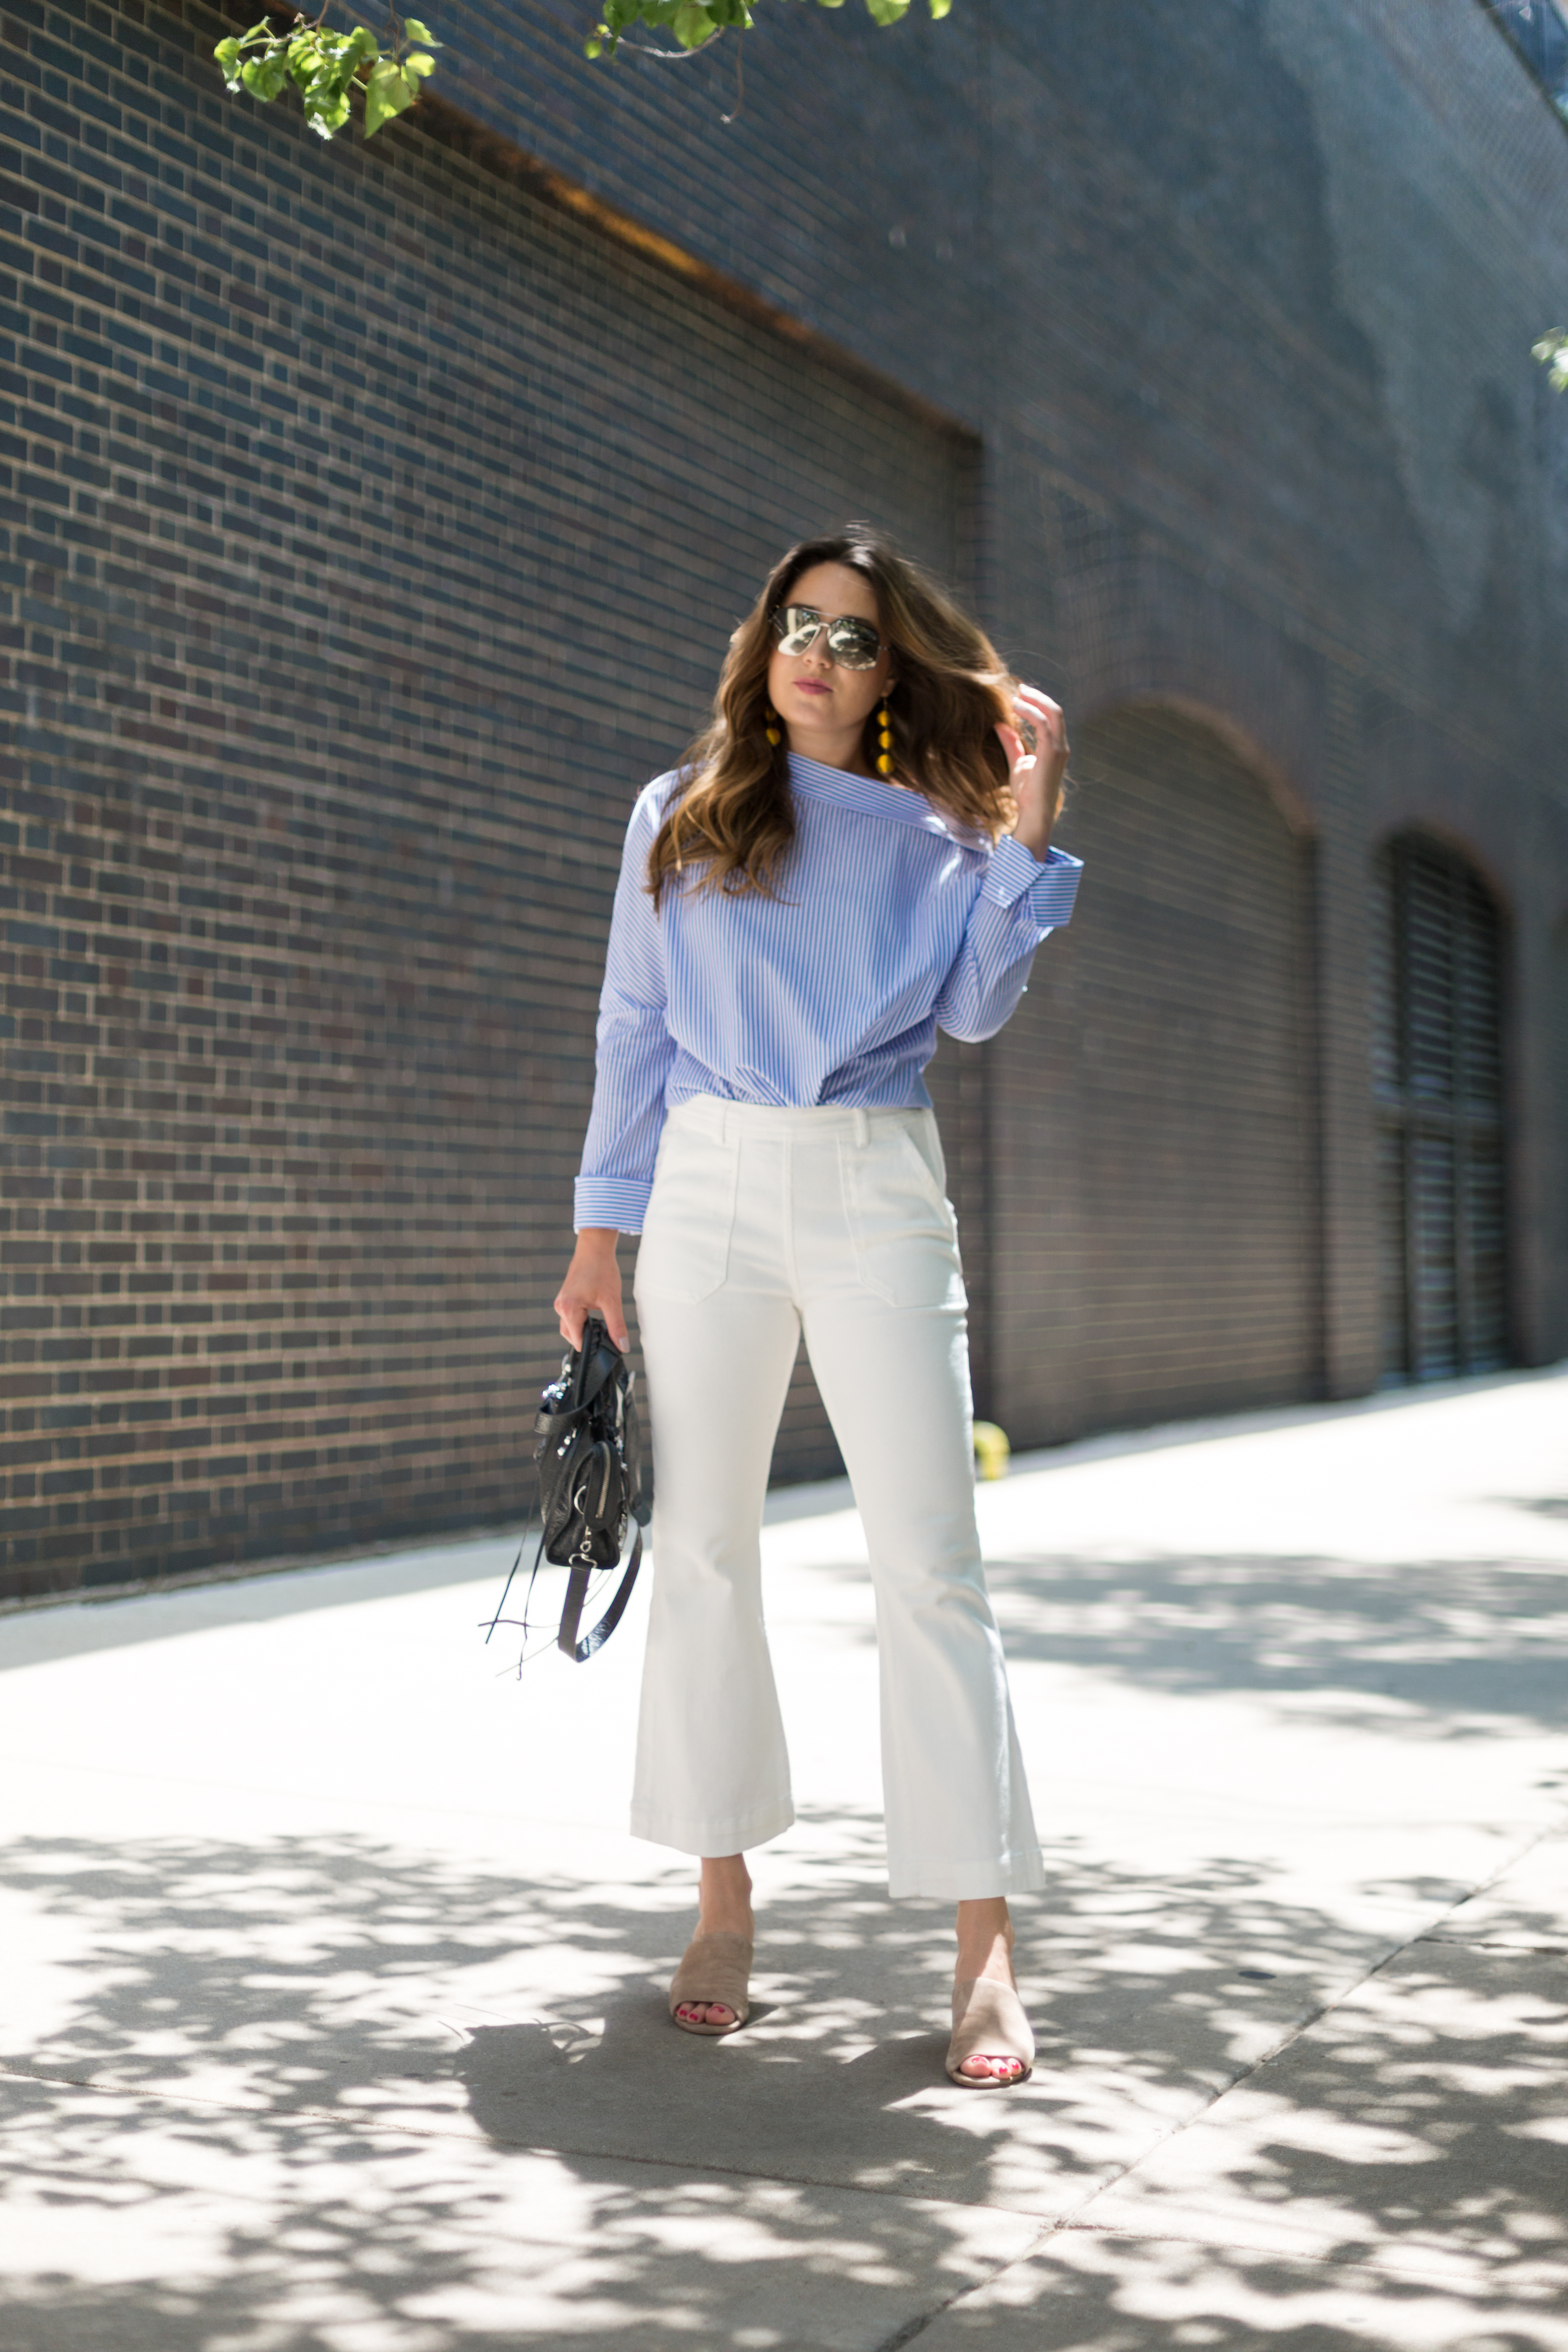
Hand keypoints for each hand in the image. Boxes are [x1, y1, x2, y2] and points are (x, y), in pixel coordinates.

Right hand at [554, 1229, 628, 1350]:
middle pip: (571, 1336)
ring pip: (570, 1326)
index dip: (592, 1345)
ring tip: (602, 1322)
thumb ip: (617, 1326)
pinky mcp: (565, 1297)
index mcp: (569, 1310)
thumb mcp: (612, 1301)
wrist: (594, 1248)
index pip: (577, 1341)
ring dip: (584, 1328)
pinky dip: (581, 1320)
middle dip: (587, 1338)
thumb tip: (622, 1347)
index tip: (606, 1345)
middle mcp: (561, 1307)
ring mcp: (561, 1302)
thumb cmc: (602, 1270)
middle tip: (606, 1333)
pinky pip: (570, 1316)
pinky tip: (595, 1313)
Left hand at [995, 684, 1068, 860]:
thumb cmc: (1026, 792)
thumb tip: (999, 724)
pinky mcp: (1052, 753)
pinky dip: (1031, 713)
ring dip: (1035, 701)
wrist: (1032, 812)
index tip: (1020, 695)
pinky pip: (1044, 725)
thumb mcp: (1016, 762)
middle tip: (1020, 689)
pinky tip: (1016, 708)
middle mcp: (1061, 746)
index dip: (1038, 703)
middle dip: (1038, 697)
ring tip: (1017, 696)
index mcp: (1055, 747)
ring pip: (1053, 713)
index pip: (1051, 717)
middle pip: (1055, 711)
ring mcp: (1059, 749)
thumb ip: (1011, 743)